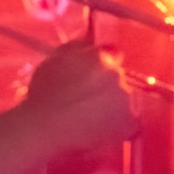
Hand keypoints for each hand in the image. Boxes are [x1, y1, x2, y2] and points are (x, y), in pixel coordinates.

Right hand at [20, 38, 139, 151]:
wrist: (43, 127)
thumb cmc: (42, 95)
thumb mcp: (52, 61)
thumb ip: (74, 46)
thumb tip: (89, 39)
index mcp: (99, 58)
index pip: (112, 54)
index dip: (101, 65)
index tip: (90, 77)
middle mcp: (116, 75)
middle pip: (117, 78)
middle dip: (105, 86)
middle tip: (83, 101)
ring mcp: (125, 99)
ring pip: (124, 101)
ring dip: (112, 107)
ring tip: (88, 120)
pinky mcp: (130, 123)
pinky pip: (131, 126)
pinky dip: (120, 129)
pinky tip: (101, 134)